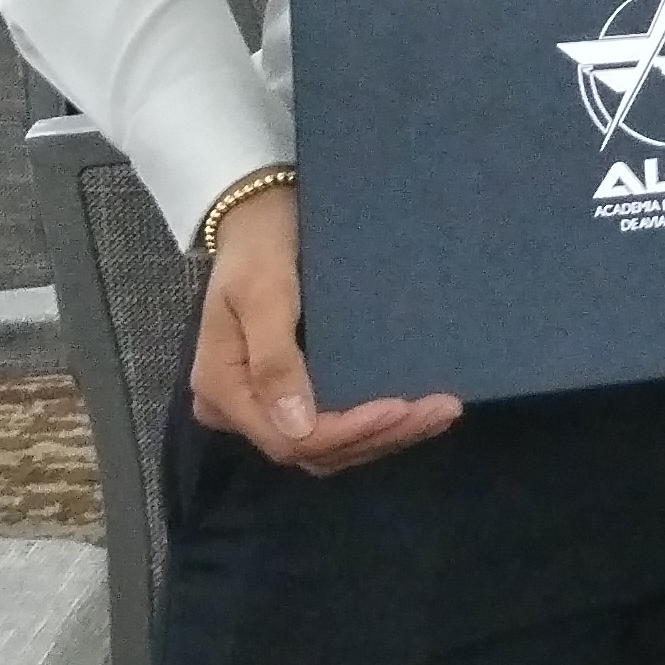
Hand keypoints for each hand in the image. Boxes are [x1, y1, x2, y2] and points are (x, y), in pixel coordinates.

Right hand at [190, 185, 458, 474]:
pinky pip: (338, 424)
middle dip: (379, 436)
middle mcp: (244, 409)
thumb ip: (274, 360)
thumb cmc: (259, 248)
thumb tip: (296, 425)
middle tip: (438, 410)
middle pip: (316, 449)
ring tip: (441, 411)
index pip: (289, 440)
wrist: (259, 215)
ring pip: (332, 445)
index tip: (399, 408)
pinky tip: (421, 411)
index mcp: (224, 392)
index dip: (347, 432)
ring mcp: (271, 404)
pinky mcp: (297, 392)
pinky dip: (380, 424)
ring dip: (388, 435)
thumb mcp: (262, 294)